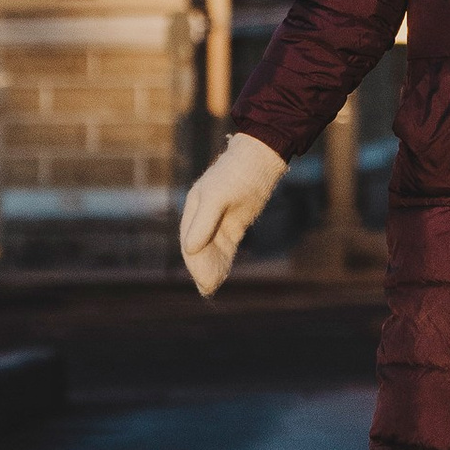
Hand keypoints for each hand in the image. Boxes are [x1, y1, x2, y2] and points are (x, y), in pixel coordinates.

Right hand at [178, 132, 286, 296]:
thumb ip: (204, 222)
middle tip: (208, 288)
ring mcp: (219, 221)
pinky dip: (223, 260)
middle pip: (199, 248)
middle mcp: (203, 216)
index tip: (202, 279)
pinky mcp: (234, 224)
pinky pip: (225, 247)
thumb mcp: (219, 197)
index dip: (194, 261)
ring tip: (212, 287)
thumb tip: (189, 248)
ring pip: (212, 250)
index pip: (189, 240)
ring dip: (212, 267)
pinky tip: (223, 274)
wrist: (260, 160)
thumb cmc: (237, 174)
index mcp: (194, 208)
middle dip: (202, 268)